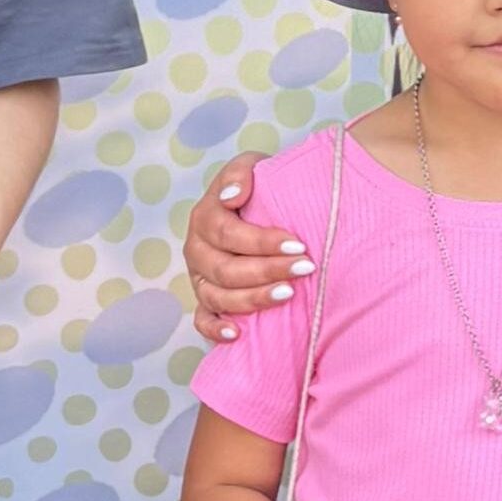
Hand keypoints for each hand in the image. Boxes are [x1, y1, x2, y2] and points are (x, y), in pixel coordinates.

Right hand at [183, 150, 313, 340]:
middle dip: (267, 271)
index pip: (226, 233)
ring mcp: (199, 278)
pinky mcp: (205, 301)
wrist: (260, 206)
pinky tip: (237, 334)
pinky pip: (202, 320)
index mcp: (204, 217)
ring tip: (288, 295)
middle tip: (305, 269)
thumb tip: (233, 196)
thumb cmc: (260, 188)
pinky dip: (215, 330)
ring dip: (253, 299)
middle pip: (225, 269)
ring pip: (217, 297)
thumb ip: (241, 174)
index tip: (298, 244)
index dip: (262, 241)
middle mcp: (196, 250)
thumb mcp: (252, 167)